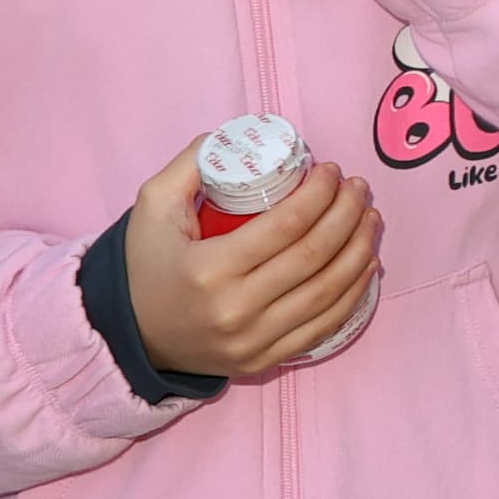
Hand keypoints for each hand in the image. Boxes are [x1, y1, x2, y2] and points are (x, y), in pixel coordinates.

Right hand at [121, 139, 379, 382]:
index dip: (320, 194)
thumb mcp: (151, 209)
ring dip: (360, 249)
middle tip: (358, 187)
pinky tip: (366, 262)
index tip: (331, 170)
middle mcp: (235, 310)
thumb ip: (190, 165)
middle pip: (314, 255)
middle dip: (347, 214)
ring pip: (329, 291)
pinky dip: (354, 292)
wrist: (129, 336)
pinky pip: (325, 325)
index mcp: (209, 270)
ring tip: (370, 217)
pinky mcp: (265, 361)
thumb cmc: (146, 266)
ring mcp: (253, 341)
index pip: (286, 226)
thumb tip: (238, 137)